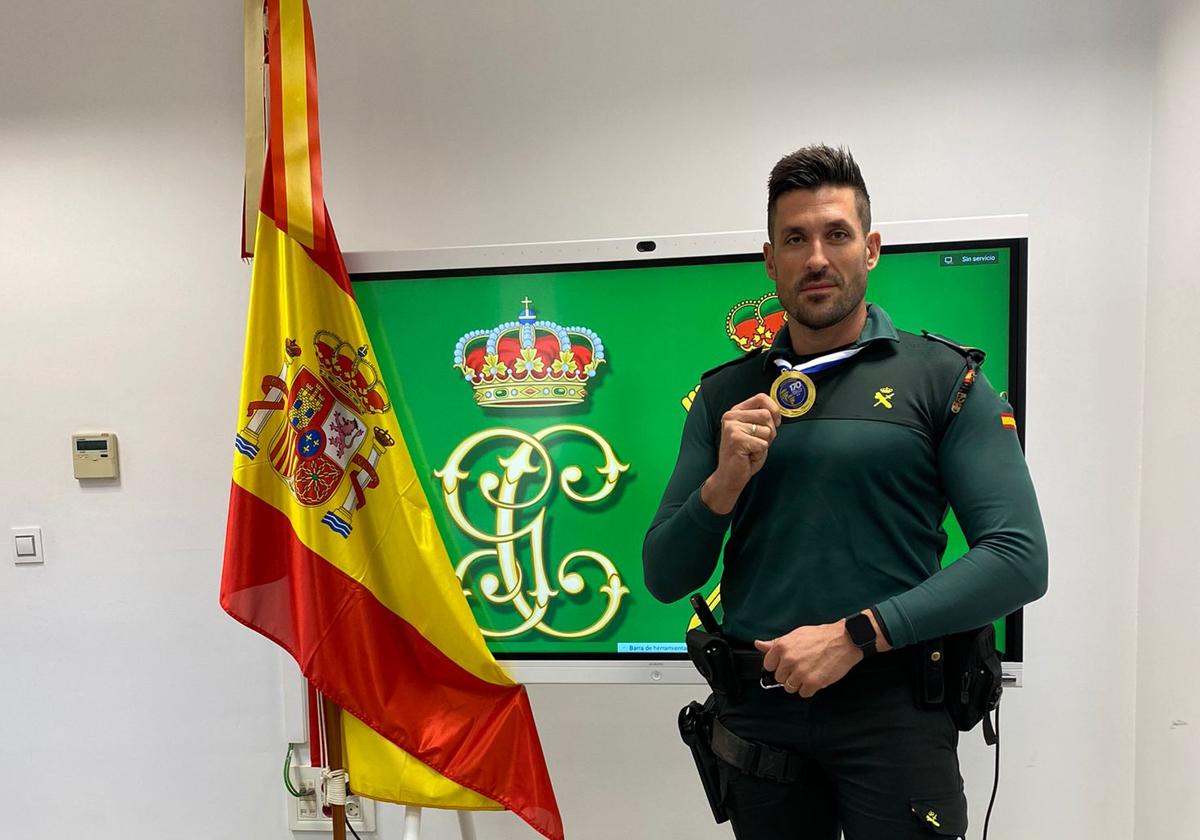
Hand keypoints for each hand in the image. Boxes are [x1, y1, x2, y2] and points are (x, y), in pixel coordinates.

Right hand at [701, 394, 781, 513]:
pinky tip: (748, 456)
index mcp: (735, 411)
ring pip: (766, 430)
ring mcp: (732, 427)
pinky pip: (763, 444)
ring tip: (751, 450)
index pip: (761, 397)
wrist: (729, 476)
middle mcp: (731, 416)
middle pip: (766, 415)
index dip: (774, 410)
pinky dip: (760, 454)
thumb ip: (762, 419)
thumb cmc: (744, 455)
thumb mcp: (754, 431)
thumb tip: (778, 410)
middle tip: (758, 443)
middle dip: (770, 432)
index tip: (775, 423)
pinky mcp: (736, 440)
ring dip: (764, 444)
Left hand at [755, 620, 861, 697]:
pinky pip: (803, 693)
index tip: (787, 663)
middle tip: (802, 666)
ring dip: (798, 683)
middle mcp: (789, 660)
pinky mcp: (813, 683)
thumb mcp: (795, 635)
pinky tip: (816, 677)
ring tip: (809, 672)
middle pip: (779, 678)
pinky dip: (809, 689)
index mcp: (782, 647)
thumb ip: (775, 643)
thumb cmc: (820, 636)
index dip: (778, 665)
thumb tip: (758, 644)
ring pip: (789, 687)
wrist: (844, 640)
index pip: (768, 665)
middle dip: (789, 674)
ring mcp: (800, 672)